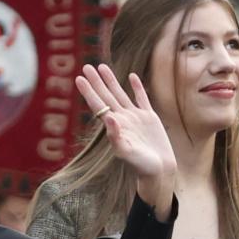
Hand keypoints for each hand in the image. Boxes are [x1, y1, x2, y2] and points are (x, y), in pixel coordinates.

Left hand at [75, 64, 175, 216]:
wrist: (159, 171)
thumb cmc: (141, 166)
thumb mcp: (126, 152)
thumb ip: (116, 136)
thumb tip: (108, 117)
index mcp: (115, 126)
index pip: (98, 105)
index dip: (88, 92)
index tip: (79, 78)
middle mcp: (123, 120)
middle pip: (106, 96)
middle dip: (96, 82)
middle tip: (86, 66)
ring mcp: (135, 118)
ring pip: (120, 94)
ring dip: (111, 81)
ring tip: (102, 66)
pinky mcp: (149, 118)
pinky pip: (141, 98)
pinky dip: (136, 87)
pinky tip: (131, 76)